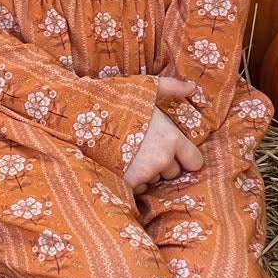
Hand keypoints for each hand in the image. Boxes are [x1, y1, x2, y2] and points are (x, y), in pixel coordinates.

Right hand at [123, 75, 204, 191]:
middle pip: (173, 172)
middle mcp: (163, 158)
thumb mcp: (145, 88)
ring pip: (155, 181)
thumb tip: (191, 88)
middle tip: (145, 149)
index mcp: (172, 138)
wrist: (83, 116)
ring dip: (148, 173)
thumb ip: (171, 88)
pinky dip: (133, 181)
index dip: (186, 158)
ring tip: (131, 155)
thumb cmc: (116, 100)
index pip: (195, 161)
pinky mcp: (128, 183)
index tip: (176, 153)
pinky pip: (139, 189)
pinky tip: (122, 165)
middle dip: (163, 164)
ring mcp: (145, 173)